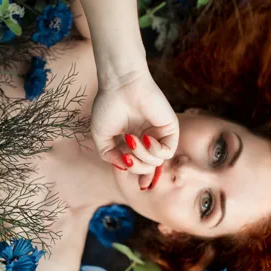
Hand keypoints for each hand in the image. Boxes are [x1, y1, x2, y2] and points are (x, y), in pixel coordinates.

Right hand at [91, 69, 178, 188]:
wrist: (119, 85)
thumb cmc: (108, 106)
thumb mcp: (101, 137)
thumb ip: (110, 156)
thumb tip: (123, 167)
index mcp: (133, 141)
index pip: (142, 165)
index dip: (141, 177)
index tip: (139, 185)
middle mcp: (147, 138)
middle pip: (149, 167)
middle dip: (137, 168)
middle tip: (127, 156)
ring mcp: (159, 133)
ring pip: (157, 162)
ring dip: (142, 156)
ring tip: (132, 139)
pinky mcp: (170, 128)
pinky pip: (168, 152)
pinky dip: (155, 150)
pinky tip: (146, 137)